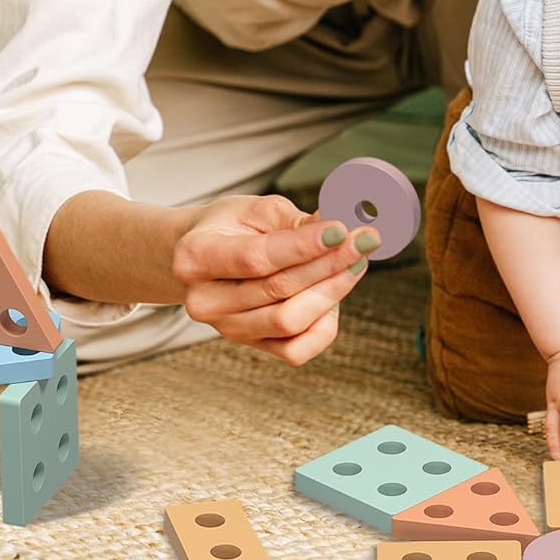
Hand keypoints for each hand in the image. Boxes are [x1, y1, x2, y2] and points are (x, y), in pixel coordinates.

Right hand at [172, 195, 379, 365]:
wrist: (201, 258)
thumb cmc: (229, 227)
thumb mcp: (254, 210)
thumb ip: (294, 221)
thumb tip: (339, 229)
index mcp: (195, 257)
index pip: (257, 258)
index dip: (304, 246)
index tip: (341, 229)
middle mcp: (205, 301)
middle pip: (279, 289)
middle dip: (329, 263)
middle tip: (364, 240)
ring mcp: (227, 329)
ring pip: (290, 321)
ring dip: (332, 291)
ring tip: (356, 262)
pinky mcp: (251, 346)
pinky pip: (297, 349)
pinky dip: (324, 324)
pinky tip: (335, 293)